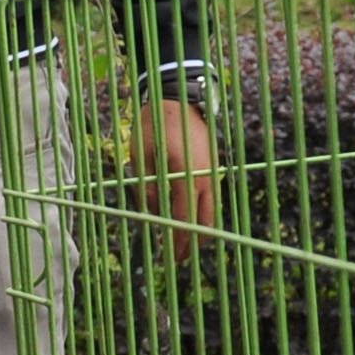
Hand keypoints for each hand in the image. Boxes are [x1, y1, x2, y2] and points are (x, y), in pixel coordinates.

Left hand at [134, 94, 218, 257]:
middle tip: (179, 259)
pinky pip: (211, 197)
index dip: (178, 240)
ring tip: (185, 245)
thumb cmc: (153, 124)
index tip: (171, 257)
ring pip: (212, 210)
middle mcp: (205, 176)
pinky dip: (203, 213)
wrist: (178, 96)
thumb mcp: (141, 156)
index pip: (184, 218)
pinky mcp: (213, 166)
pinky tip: (190, 220)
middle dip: (193, 242)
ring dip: (200, 229)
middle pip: (205, 220)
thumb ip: (147, 188)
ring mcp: (212, 171)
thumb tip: (153, 216)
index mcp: (186, 174)